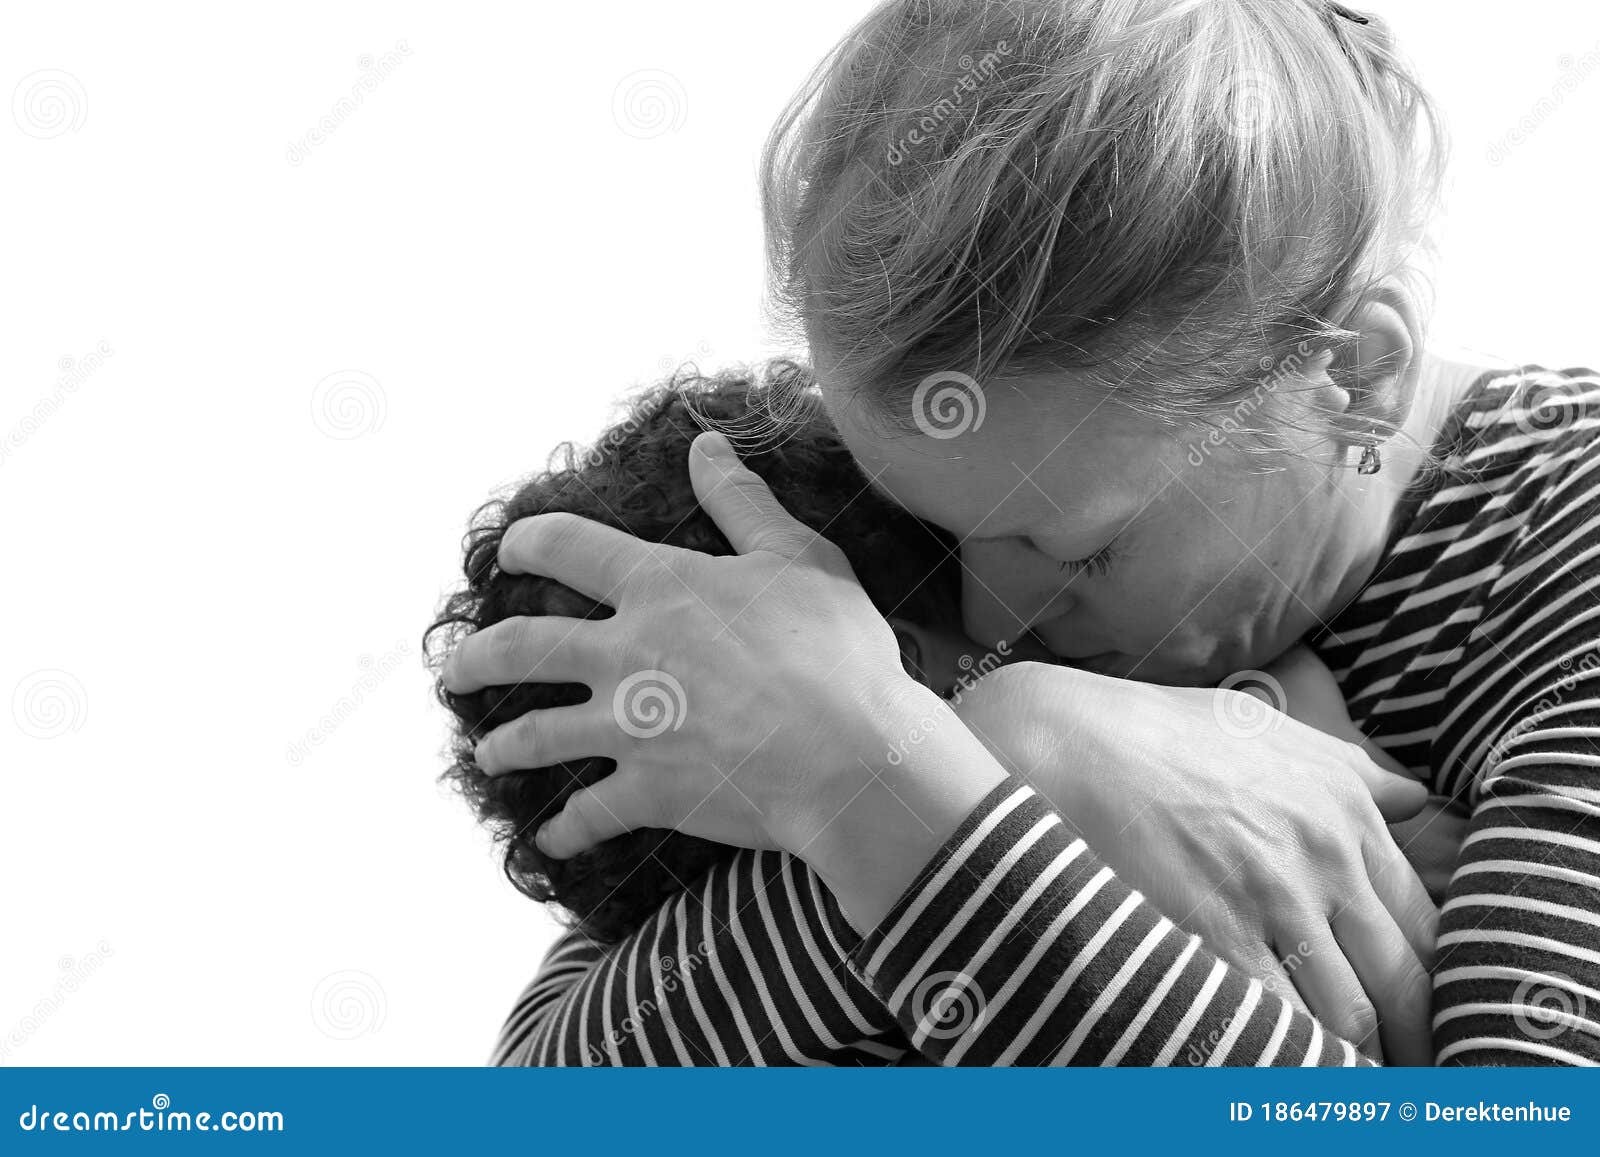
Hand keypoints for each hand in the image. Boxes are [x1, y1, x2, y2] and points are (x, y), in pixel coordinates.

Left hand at [441, 431, 1008, 930]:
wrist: (850, 756)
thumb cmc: (836, 651)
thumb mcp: (798, 558)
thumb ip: (742, 502)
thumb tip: (705, 445)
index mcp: (660, 587)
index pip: (568, 547)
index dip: (528, 541)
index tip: (509, 549)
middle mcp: (626, 653)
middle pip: (522, 647)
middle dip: (478, 659)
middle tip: (456, 672)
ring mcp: (628, 728)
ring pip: (536, 737)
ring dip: (504, 747)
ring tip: (486, 755)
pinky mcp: (647, 792)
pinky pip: (588, 815)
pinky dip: (565, 831)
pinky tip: (551, 842)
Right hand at [949, 660, 1437, 1063]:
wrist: (1068, 741)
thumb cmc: (1160, 731)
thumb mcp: (1267, 729)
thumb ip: (1348, 770)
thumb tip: (1410, 798)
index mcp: (1346, 814)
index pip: (1425, 925)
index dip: (1435, 984)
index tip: (1428, 1018)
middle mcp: (1324, 862)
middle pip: (1402, 984)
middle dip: (1414, 1041)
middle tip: (1412, 1076)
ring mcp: (1271, 903)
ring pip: (1347, 1019)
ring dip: (1356, 1062)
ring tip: (1348, 1089)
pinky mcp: (1215, 937)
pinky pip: (1277, 1025)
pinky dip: (1291, 1059)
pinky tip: (1284, 1074)